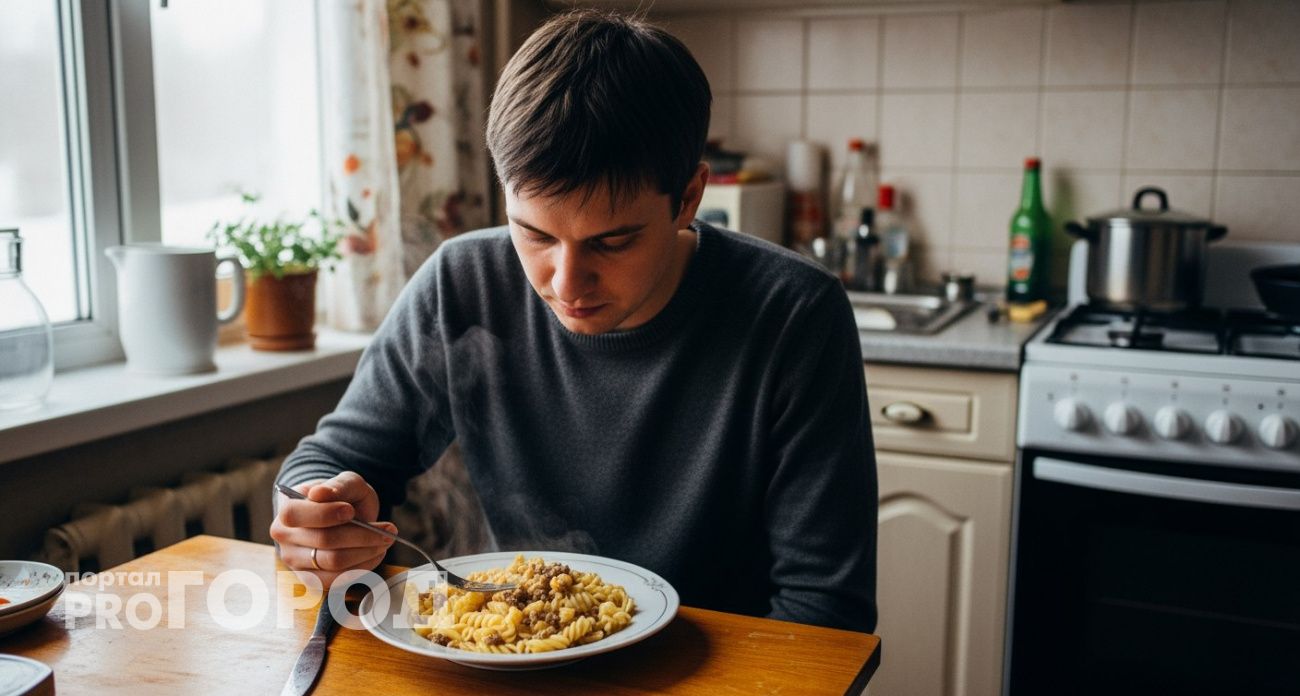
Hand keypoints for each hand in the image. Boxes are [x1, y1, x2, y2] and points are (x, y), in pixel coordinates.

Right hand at [270, 471, 396, 586]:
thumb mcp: (346, 483)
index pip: (295, 514)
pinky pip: (338, 580)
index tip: (351, 511)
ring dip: (367, 552)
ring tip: (386, 540)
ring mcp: (295, 561)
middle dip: (362, 535)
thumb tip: (319, 493)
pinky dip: (363, 568)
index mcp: (286, 508)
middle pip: (323, 541)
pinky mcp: (311, 579)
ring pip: (334, 563)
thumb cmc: (343, 498)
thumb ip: (337, 486)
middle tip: (389, 529)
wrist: (342, 517)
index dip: (325, 514)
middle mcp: (285, 537)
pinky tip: (376, 554)